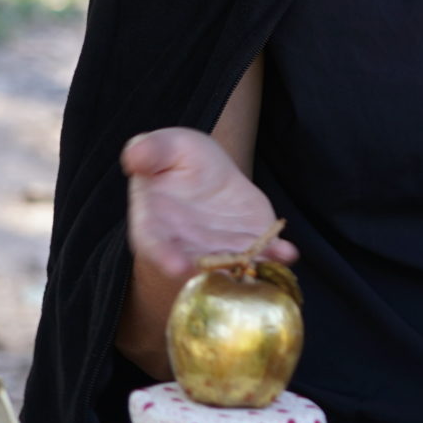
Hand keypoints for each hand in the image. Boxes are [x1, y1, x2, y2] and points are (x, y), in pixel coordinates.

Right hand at [122, 128, 297, 282]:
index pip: (153, 244)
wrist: (210, 174)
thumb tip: (135, 155)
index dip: (164, 256)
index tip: (176, 267)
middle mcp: (184, 246)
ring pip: (230, 265)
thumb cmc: (177, 162)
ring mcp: (218, 249)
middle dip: (210, 272)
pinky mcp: (248, 245)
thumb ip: (151, 151)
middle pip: (195, 265)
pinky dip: (275, 256)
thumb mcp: (166, 146)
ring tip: (262, 266)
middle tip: (225, 276)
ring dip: (246, 269)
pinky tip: (287, 252)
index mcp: (154, 224)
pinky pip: (261, 254)